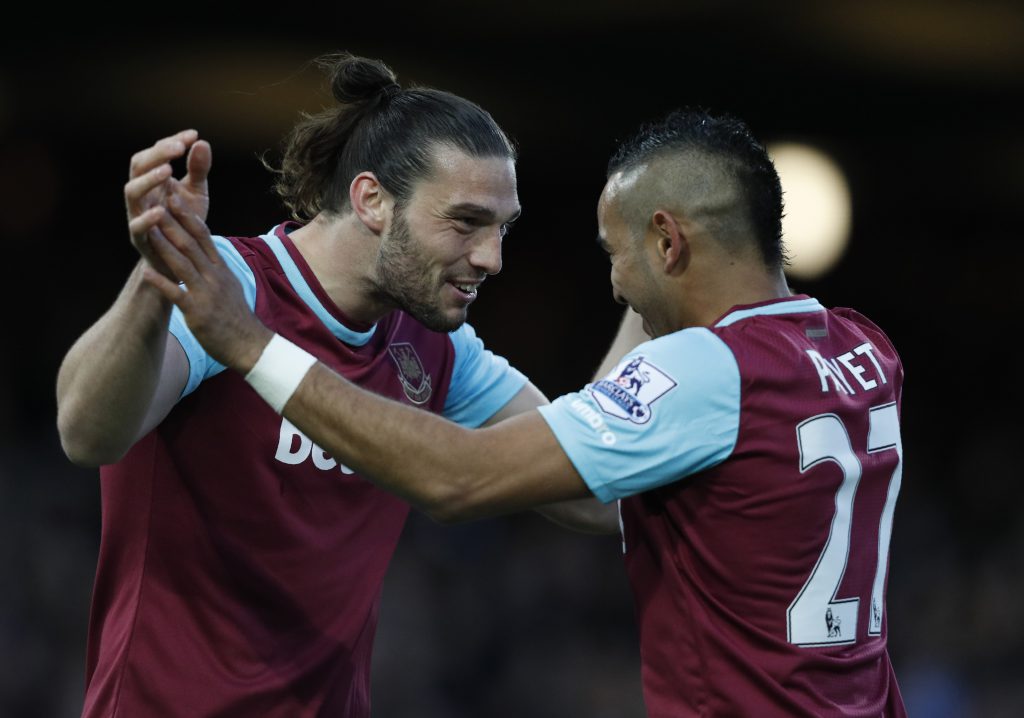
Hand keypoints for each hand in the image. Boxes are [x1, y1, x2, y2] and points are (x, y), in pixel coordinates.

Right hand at [125, 129, 210, 278]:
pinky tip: (161, 210)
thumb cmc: (185, 222)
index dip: (171, 142)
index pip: (155, 153)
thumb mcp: (196, 194)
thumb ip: (198, 170)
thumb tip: (202, 142)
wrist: (182, 260)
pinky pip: (136, 226)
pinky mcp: (140, 238)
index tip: (192, 135)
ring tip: (168, 170)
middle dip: (157, 154)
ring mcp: (138, 214)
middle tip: (178, 147)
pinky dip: (146, 218)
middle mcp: (142, 194)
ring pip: (132, 191)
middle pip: (138, 165)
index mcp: (153, 180)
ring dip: (148, 179)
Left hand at [141, 195, 271, 373]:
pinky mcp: (197, 313)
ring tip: (148, 229)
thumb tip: (207, 252)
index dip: (188, 216)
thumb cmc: (237, 316)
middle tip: (158, 201)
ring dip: (164, 246)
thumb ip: (216, 268)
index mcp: (221, 269)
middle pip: (192, 245)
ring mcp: (206, 294)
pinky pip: (176, 294)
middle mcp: (214, 277)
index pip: (204, 236)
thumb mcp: (230, 285)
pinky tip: (145, 271)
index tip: (175, 198)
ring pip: (183, 265)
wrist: (249, 344)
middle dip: (173, 222)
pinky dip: (160, 282)